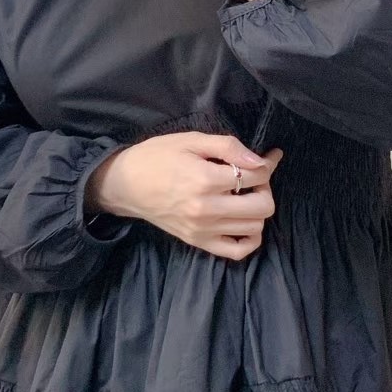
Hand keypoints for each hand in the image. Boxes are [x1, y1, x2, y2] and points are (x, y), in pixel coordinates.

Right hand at [89, 132, 283, 259]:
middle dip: (265, 188)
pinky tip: (244, 222)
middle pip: (263, 206)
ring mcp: (203, 229)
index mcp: (205, 179)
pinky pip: (237, 251)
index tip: (266, 157)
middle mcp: (207, 209)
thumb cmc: (157, 157)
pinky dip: (250, 239)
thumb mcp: (191, 140)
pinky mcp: (198, 242)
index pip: (256, 176)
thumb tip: (260, 161)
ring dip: (257, 209)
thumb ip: (228, 147)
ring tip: (244, 195)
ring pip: (255, 227)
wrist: (125, 184)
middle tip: (252, 178)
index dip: (266, 164)